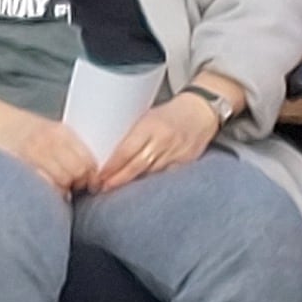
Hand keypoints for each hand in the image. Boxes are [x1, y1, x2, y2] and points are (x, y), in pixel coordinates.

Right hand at [0, 95, 102, 194]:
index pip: (88, 161)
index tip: (87, 184)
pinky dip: (45, 192)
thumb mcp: (49, 132)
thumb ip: (69, 149)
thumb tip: (91, 176)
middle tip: (69, 188)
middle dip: (76, 184)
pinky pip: (41, 185)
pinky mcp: (19, 164)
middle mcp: (48, 141)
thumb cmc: (20, 131)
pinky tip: (40, 190)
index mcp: (61, 132)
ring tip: (52, 188)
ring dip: (60, 190)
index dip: (90, 177)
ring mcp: (32, 152)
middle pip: (77, 172)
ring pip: (61, 181)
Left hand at [94, 86, 226, 191]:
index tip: (100, 175)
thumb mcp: (147, 116)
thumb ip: (133, 134)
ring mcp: (176, 153)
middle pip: (137, 166)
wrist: (201, 111)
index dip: (112, 166)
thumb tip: (109, 151)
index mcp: (150, 126)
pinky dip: (153, 183)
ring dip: (133, 183)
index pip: (127, 150)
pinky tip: (142, 189)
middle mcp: (163, 141)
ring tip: (117, 190)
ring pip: (150, 174)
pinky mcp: (186, 163)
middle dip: (119, 179)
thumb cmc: (169, 113)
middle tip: (103, 187)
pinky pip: (166, 177)